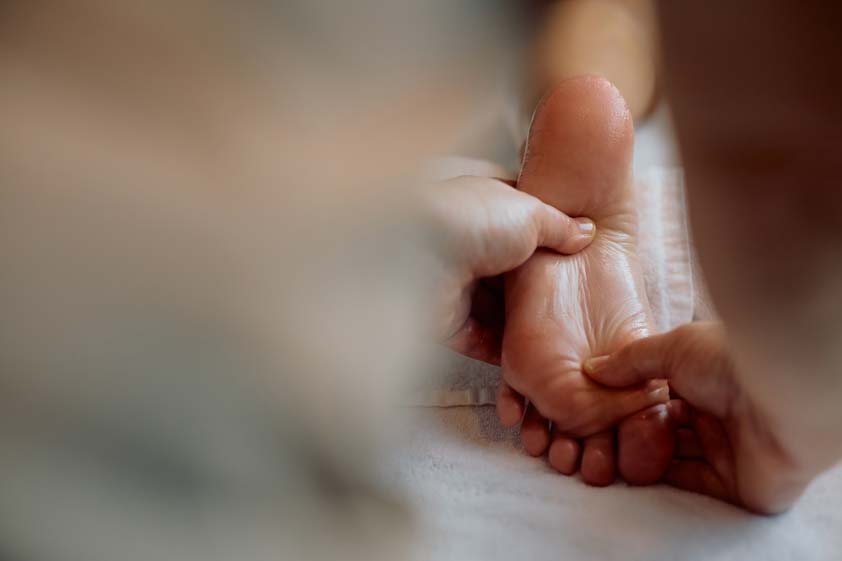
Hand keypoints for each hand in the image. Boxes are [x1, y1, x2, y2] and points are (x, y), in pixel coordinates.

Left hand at [424, 175, 595, 363]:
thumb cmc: (471, 219)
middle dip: (536, 289)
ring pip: (494, 309)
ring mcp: (452, 283)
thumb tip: (585, 232)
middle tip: (571, 307)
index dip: (547, 240)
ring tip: (559, 338)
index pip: (520, 224)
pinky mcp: (443, 320)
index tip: (573, 259)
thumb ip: (561, 226)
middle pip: (509, 272)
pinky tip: (529, 356)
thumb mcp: (532, 212)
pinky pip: (478, 339)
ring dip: (521, 324)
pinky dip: (501, 349)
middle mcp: (465, 243)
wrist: (419, 252)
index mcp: (483, 208)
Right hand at [584, 321, 811, 512]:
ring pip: (673, 455)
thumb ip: (631, 361)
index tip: (597, 402)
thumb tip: (592, 369)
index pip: (660, 392)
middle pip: (664, 425)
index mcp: (706, 378)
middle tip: (597, 432)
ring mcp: (726, 449)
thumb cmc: (730, 361)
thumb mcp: (672, 347)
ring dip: (642, 453)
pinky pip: (688, 483)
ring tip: (607, 451)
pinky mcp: (732, 484)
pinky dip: (660, 477)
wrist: (782, 399)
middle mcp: (717, 413)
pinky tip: (631, 468)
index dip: (629, 398)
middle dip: (631, 429)